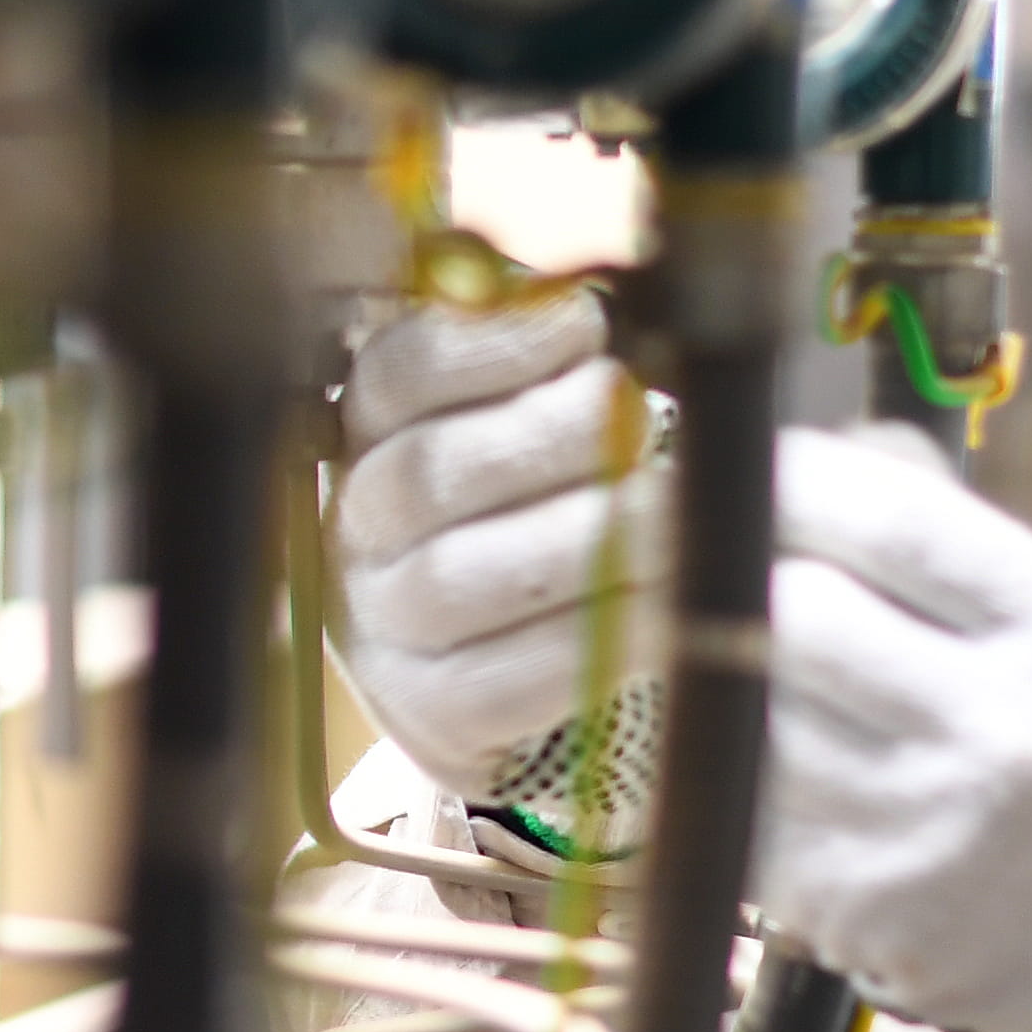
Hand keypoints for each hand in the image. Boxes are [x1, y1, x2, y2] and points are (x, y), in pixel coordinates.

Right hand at [329, 294, 671, 819]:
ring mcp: (385, 628)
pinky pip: (515, 678)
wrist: (498, 665)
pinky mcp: (436, 713)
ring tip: (673, 511)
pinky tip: (669, 606)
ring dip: (584, 538)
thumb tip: (590, 318)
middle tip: (636, 417)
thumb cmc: (530, 512)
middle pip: (430, 474)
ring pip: (464, 578)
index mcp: (367, 435)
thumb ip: (541, 371)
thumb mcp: (518, 424)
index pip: (398, 374)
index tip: (583, 323)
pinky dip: (602, 637)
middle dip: (548, 436)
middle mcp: (358, 530)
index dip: (490, 343)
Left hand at [760, 427, 1031, 1031]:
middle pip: (793, 618)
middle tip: (695, 563)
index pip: (893, 525)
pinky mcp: (873, 921)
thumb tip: (837, 452)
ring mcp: (932, 839)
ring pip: (750, 722)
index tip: (736, 464)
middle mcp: (1005, 738)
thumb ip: (971, 548)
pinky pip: (752, 820)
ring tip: (714, 661)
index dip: (791, 482)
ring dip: (717, 685)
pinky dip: (736, 784)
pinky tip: (755, 766)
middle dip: (732, 580)